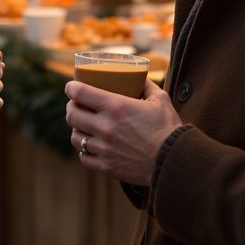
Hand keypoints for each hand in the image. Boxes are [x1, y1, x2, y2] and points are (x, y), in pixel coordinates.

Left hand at [65, 80, 182, 185]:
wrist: (173, 161)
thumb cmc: (168, 128)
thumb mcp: (160, 100)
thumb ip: (147, 86)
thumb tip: (140, 78)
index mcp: (115, 106)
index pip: (80, 93)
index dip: (71, 87)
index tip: (71, 86)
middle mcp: (104, 126)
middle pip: (71, 115)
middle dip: (71, 107)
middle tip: (76, 105)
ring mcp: (103, 148)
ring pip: (75, 137)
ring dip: (77, 130)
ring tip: (83, 127)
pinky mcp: (106, 166)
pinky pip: (84, 157)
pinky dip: (85, 151)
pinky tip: (91, 147)